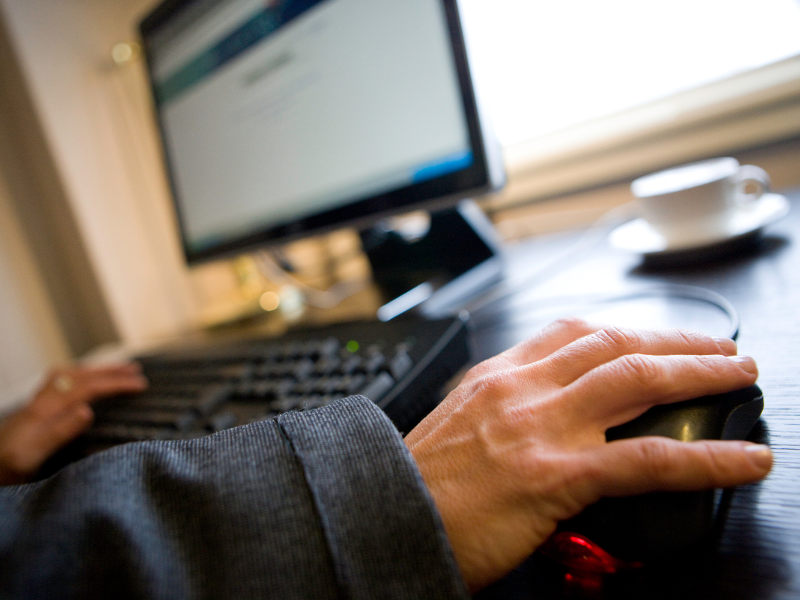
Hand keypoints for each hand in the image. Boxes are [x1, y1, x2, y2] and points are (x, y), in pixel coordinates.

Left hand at [0, 363, 147, 484]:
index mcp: (44, 411)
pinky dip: (78, 378)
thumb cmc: (3, 471)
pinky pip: (59, 384)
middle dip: (109, 371)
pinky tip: (82, 385)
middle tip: (136, 369)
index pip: (87, 387)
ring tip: (114, 370)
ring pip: (68, 376)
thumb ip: (58, 432)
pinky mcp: (30, 415)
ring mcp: (34, 407)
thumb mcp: (31, 457)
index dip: (116, 384)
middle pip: (79, 376)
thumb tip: (88, 410)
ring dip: (94, 370)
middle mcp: (39, 403)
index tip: (141, 385)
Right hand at [404, 319, 772, 591]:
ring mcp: (539, 428)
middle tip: (717, 347)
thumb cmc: (415, 485)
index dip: (625, 329)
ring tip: (738, 375)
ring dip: (698, 372)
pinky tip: (742, 461)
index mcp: (494, 377)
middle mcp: (519, 389)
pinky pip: (648, 460)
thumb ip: (499, 412)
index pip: (571, 333)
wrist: (382, 519)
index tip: (653, 336)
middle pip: (613, 342)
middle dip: (674, 341)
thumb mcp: (454, 428)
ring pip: (636, 379)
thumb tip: (540, 420)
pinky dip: (706, 458)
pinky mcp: (555, 476)